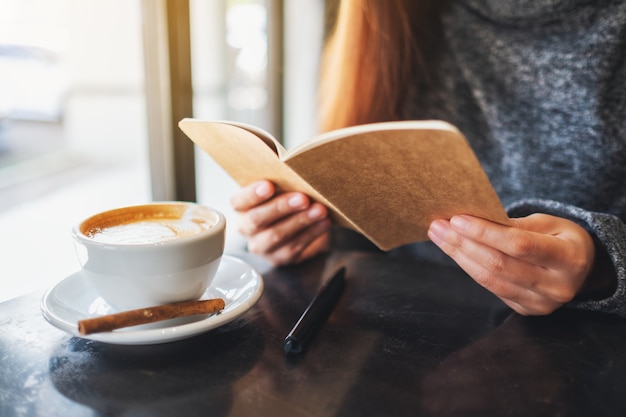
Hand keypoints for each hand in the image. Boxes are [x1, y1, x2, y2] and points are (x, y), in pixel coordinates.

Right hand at [230, 180, 330, 265]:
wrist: (295, 222)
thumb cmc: (284, 195)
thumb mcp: (278, 185)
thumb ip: (280, 177)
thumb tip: (298, 163)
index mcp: (241, 205)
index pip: (239, 200)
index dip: (252, 194)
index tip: (269, 184)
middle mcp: (246, 227)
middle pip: (258, 220)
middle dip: (281, 207)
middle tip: (303, 198)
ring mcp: (261, 245)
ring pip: (277, 236)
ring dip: (301, 221)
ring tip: (320, 210)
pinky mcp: (279, 258)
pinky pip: (294, 248)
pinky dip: (311, 234)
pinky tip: (323, 223)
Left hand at [428, 213, 595, 314]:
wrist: (582, 269)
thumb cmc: (561, 238)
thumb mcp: (548, 223)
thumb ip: (514, 224)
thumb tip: (472, 219)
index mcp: (569, 258)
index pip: (519, 245)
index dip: (485, 232)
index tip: (457, 219)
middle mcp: (556, 286)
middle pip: (499, 264)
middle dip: (463, 243)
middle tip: (438, 226)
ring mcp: (541, 303)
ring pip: (490, 279)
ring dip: (459, 256)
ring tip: (439, 236)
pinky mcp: (525, 310)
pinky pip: (490, 288)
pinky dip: (469, 267)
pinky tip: (454, 251)